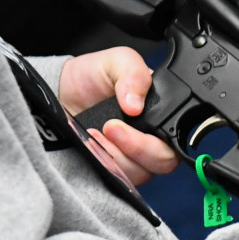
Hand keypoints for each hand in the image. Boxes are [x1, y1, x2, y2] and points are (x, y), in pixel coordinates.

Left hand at [58, 47, 178, 184]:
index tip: (132, 117)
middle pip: (163, 162)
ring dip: (114, 154)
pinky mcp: (113, 171)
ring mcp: (133, 159)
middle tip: (111, 127)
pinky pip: (116, 178)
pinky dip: (102, 162)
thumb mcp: (118, 61)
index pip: (178, 139)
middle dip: (137, 147)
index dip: (161, 137)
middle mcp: (153, 142)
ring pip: (138, 173)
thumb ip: (134, 74)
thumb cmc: (93, 76)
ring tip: (94, 132)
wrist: (60, 91)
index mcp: (163, 117)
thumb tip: (136, 104)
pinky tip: (90, 144)